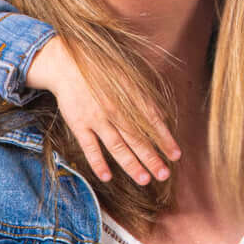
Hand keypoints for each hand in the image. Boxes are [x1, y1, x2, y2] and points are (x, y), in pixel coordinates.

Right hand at [27, 37, 174, 184]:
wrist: (67, 64)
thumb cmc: (99, 72)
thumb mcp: (125, 78)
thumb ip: (141, 99)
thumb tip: (159, 118)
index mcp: (129, 97)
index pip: (152, 122)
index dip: (165, 139)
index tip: (176, 156)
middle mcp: (116, 109)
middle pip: (137, 139)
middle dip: (152, 158)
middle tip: (164, 175)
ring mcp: (96, 118)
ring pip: (117, 146)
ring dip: (132, 165)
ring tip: (144, 180)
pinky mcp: (79, 124)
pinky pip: (90, 147)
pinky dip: (98, 163)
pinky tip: (107, 177)